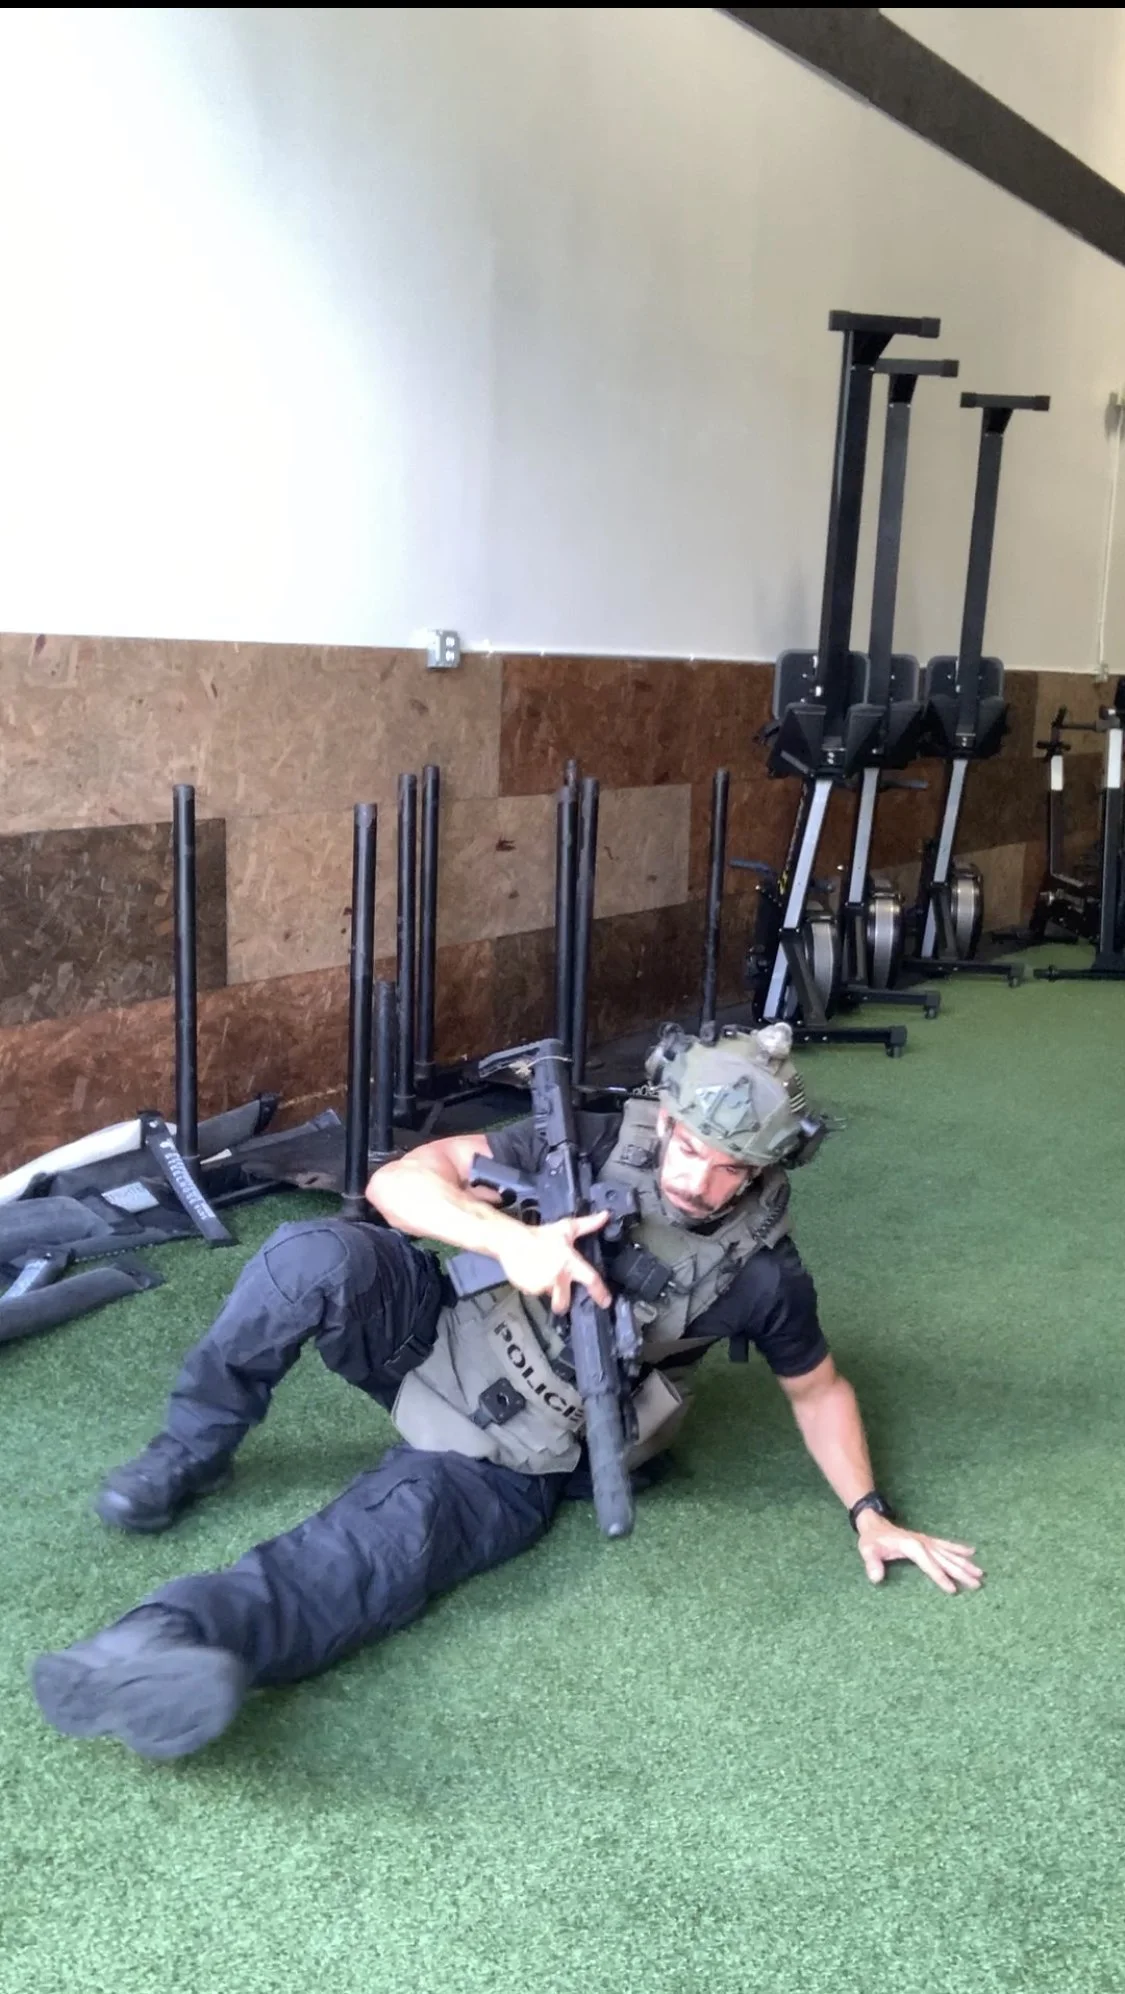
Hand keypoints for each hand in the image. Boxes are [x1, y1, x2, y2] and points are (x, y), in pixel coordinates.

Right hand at [494, 1211, 610, 1312]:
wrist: (512, 1240)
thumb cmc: (540, 1235)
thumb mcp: (567, 1228)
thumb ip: (588, 1224)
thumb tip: (605, 1216)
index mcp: (570, 1262)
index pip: (590, 1279)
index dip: (600, 1293)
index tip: (605, 1302)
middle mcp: (557, 1276)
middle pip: (563, 1302)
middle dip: (562, 1304)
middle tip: (560, 1298)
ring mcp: (542, 1284)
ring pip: (548, 1294)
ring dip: (547, 1287)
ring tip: (543, 1273)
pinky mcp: (528, 1288)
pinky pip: (535, 1292)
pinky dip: (534, 1285)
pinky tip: (533, 1273)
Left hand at [855, 1512, 982, 1595]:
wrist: (874, 1522)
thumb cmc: (871, 1539)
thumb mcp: (867, 1550)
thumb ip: (872, 1564)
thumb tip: (876, 1578)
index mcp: (911, 1546)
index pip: (928, 1564)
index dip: (940, 1576)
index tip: (953, 1589)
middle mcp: (922, 1542)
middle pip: (945, 1559)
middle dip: (961, 1571)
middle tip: (978, 1583)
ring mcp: (926, 1540)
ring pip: (949, 1553)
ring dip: (965, 1562)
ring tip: (980, 1572)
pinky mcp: (927, 1540)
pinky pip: (946, 1545)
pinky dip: (959, 1548)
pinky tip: (972, 1551)